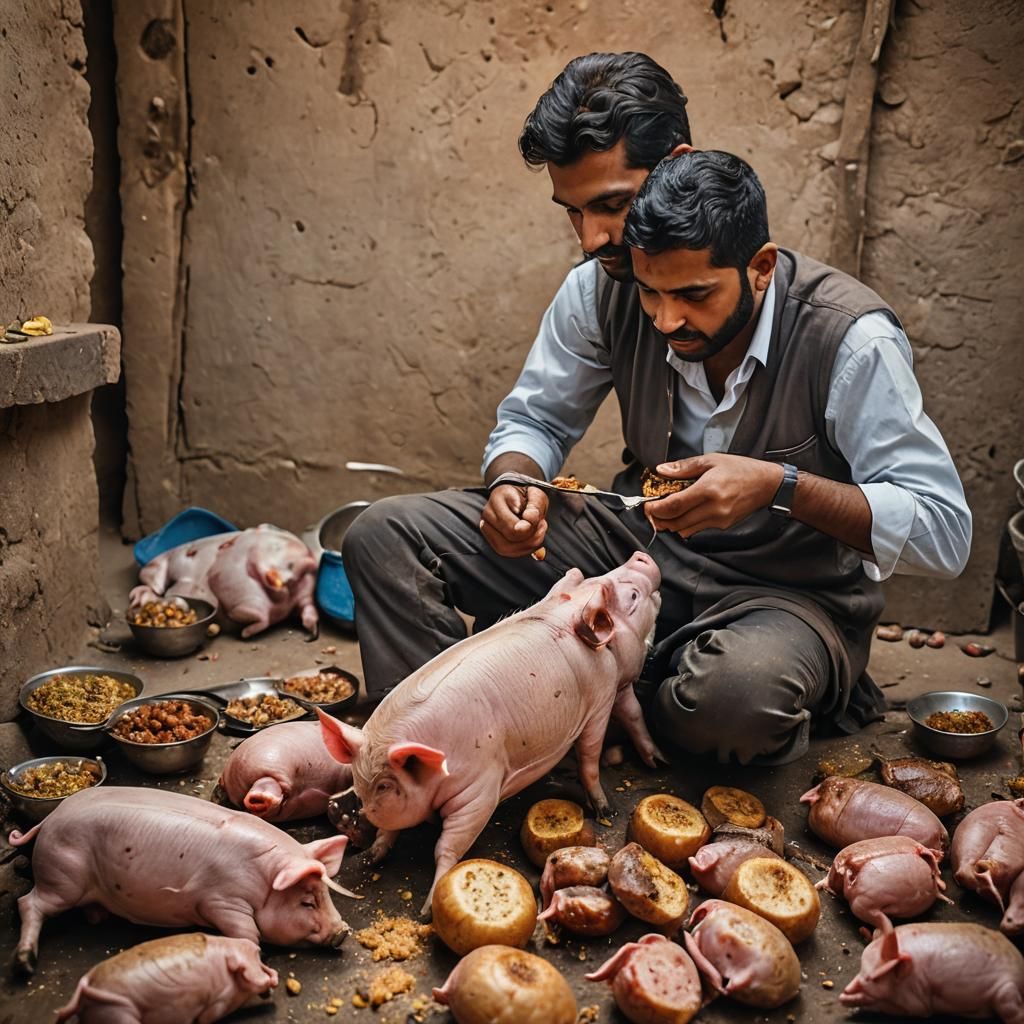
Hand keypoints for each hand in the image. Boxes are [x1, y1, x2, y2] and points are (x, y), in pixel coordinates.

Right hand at [479, 484, 548, 556]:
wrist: (519, 500)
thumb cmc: (527, 497)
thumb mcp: (537, 495)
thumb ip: (536, 505)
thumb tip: (529, 518)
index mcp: (498, 497)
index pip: (512, 523)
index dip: (531, 525)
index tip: (539, 517)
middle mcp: (488, 513)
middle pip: (509, 537)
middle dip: (531, 536)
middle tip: (540, 525)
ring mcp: (486, 527)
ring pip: (506, 549)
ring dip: (527, 544)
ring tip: (536, 531)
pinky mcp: (492, 539)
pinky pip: (507, 552)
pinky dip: (523, 548)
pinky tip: (529, 538)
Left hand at [644, 454, 784, 537]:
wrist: (767, 485)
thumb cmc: (740, 469)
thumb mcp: (711, 460)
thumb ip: (684, 467)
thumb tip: (661, 470)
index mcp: (708, 489)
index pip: (675, 505)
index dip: (657, 509)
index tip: (647, 507)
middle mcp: (713, 508)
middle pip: (677, 521)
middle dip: (659, 519)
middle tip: (650, 512)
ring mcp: (719, 519)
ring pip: (685, 529)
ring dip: (671, 524)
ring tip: (664, 514)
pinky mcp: (722, 526)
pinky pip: (696, 529)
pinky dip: (685, 525)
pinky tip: (683, 514)